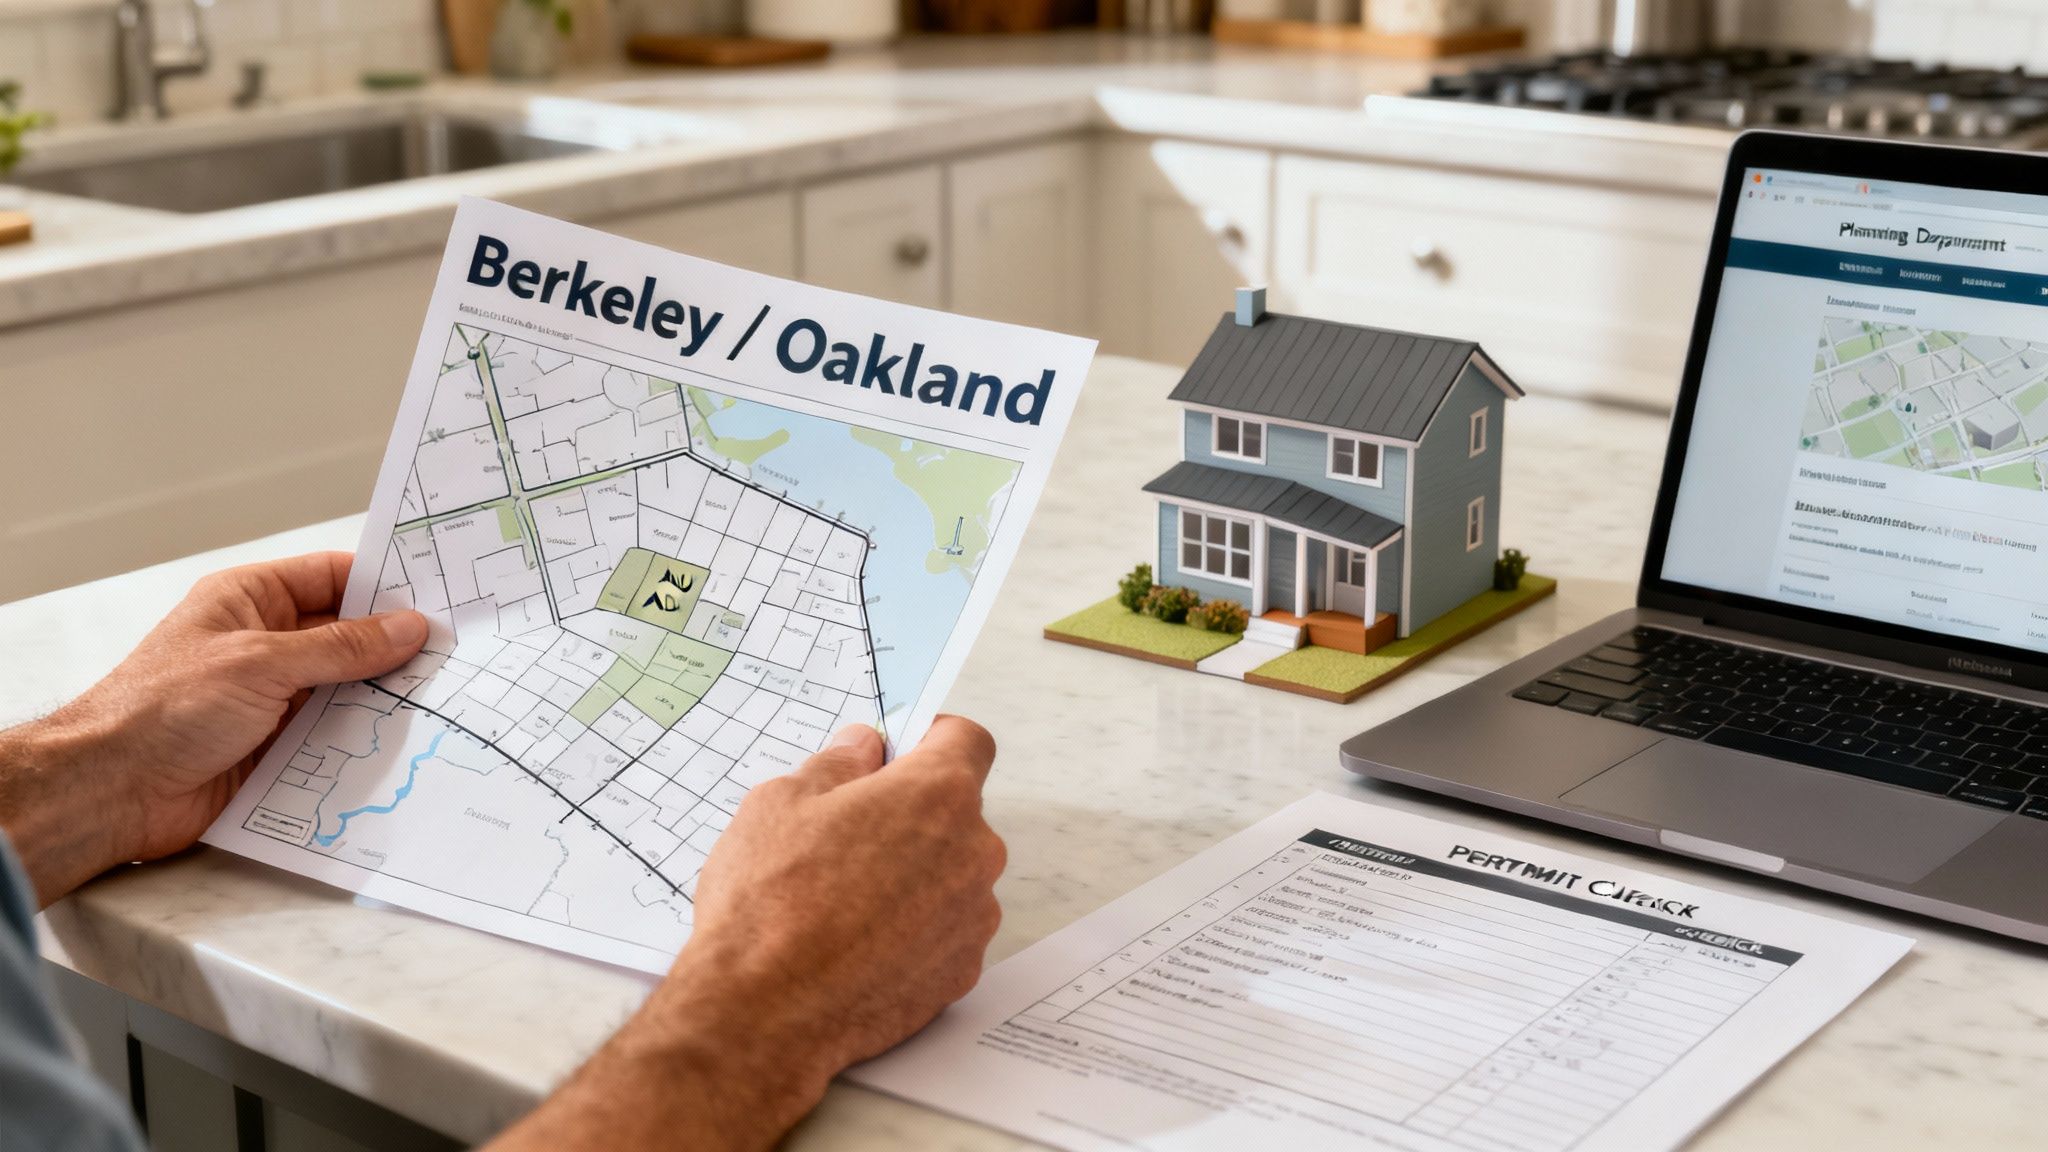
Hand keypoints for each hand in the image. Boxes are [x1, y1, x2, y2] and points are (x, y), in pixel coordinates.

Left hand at [0, 552, 426, 903]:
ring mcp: (273, 697)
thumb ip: (340, 647)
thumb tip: (406, 628)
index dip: (384, 584)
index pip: (333, 578)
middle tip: (457, 652)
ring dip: (385, 697)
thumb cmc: (161, 708)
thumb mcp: (261, 662)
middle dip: (396, 646)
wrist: (113, 790)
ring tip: (445, 698)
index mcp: (251, 600)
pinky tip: (406, 742)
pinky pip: (335, 736)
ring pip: (348, 689)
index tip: (440, 596)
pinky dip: (367, 740)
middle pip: (348, 636)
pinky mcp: (278, 747)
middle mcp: (265, 644)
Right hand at [489, 717, 1004, 1151]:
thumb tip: (863, 747)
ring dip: (913, 873)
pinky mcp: (961, 972)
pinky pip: (944, 929)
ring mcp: (973, 918)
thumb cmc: (769, 904)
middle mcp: (973, 853)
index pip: (967, 740)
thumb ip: (836, 763)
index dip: (931, 738)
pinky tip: (857, 941)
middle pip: (957, 812)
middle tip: (846, 832)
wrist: (766, 1014)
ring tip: (843, 897)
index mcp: (936, 796)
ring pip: (950, 873)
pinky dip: (913, 927)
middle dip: (910, 813)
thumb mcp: (781, 802)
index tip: (896, 752)